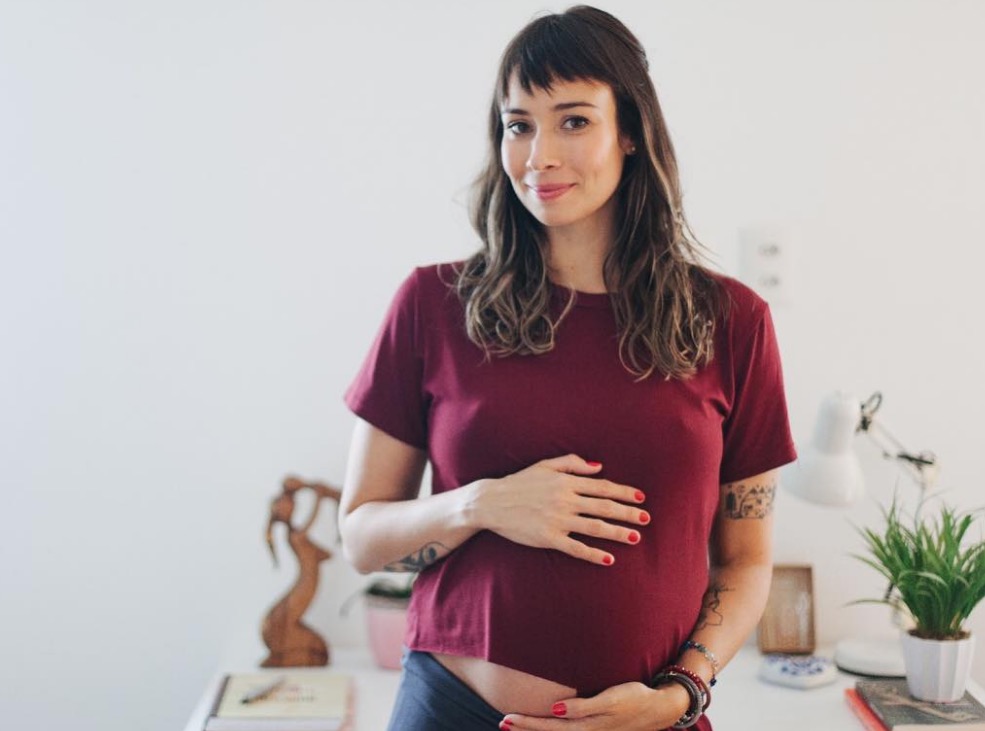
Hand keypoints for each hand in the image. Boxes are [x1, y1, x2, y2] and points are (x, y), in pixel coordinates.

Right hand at [473, 454, 649, 565]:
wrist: (491, 502)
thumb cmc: (518, 482)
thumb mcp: (545, 466)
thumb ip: (572, 464)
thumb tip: (599, 466)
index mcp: (566, 483)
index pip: (602, 487)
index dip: (623, 492)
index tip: (640, 497)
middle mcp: (565, 500)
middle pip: (604, 507)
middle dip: (628, 513)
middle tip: (646, 518)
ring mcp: (558, 520)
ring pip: (595, 527)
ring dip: (618, 533)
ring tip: (636, 538)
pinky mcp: (549, 538)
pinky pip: (576, 547)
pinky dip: (593, 554)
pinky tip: (609, 559)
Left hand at [500, 681, 688, 729]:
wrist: (659, 708)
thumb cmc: (634, 698)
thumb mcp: (611, 699)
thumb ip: (583, 706)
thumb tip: (555, 710)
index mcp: (588, 727)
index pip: (549, 727)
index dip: (527, 724)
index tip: (506, 719)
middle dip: (525, 730)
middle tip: (502, 723)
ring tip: (514, 727)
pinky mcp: (595, 730)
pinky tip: (545, 727)